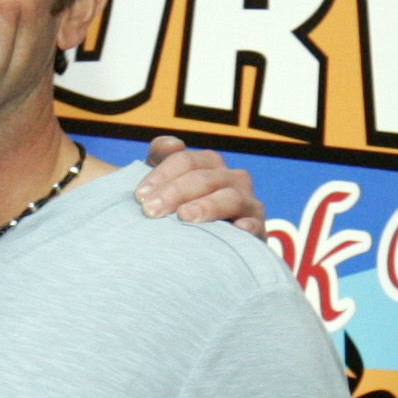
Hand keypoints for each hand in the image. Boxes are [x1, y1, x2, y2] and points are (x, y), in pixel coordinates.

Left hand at [136, 135, 263, 235]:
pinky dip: (247, 226)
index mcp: (210, 165)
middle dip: (176, 192)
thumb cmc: (181, 215)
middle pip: (205, 178)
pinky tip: (236, 229)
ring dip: (207, 206)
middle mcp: (232, 180)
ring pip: (231, 197)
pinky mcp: (258, 232)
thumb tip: (174, 143)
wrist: (207, 253)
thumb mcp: (166, 186)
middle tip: (150, 211)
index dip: (162, 175)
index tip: (139, 196)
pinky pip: (255, 226)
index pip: (185, 161)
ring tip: (184, 217)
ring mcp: (248, 205)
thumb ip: (161, 159)